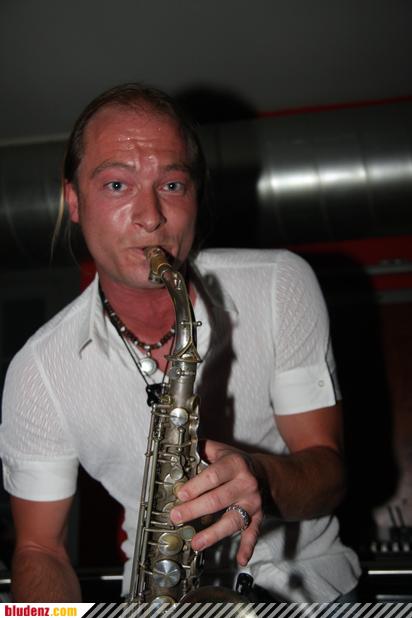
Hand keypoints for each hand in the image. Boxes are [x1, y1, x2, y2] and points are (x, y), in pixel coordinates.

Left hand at [170, 439, 263, 565]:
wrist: (264, 474)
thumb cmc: (235, 463)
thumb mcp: (221, 450)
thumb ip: (202, 448)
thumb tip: (180, 444)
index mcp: (235, 465)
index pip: (213, 476)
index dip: (196, 486)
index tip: (180, 494)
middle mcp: (246, 484)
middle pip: (218, 499)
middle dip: (195, 510)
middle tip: (176, 517)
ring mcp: (253, 503)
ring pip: (232, 520)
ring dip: (213, 533)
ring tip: (196, 543)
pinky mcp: (258, 517)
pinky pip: (253, 533)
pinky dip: (248, 547)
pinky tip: (241, 559)